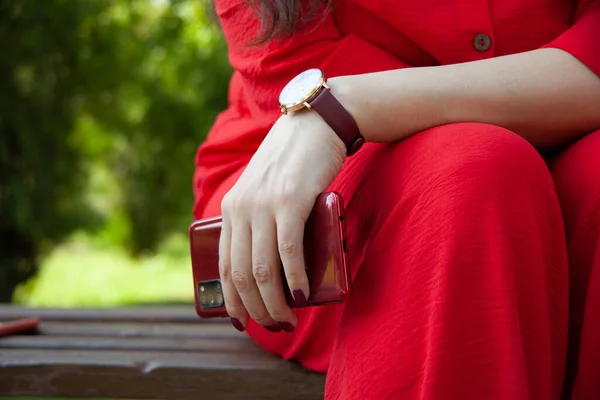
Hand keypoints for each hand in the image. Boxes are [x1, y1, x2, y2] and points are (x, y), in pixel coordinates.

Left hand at [219, 110, 345, 331]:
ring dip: (275, 302)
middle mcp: (241, 208)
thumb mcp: (264, 189)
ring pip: (263, 269)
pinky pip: (288, 251)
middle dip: (256, 309)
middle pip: (242, 274)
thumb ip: (260, 216)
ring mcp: (264, 205)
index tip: (244, 321)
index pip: (225, 265)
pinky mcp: (290, 200)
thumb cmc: (294, 161)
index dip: (232, 300)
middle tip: (275, 325)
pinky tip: (301, 294)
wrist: (315, 123)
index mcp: (231, 208)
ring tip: (288, 319)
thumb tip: (275, 258)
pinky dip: (295, 278)